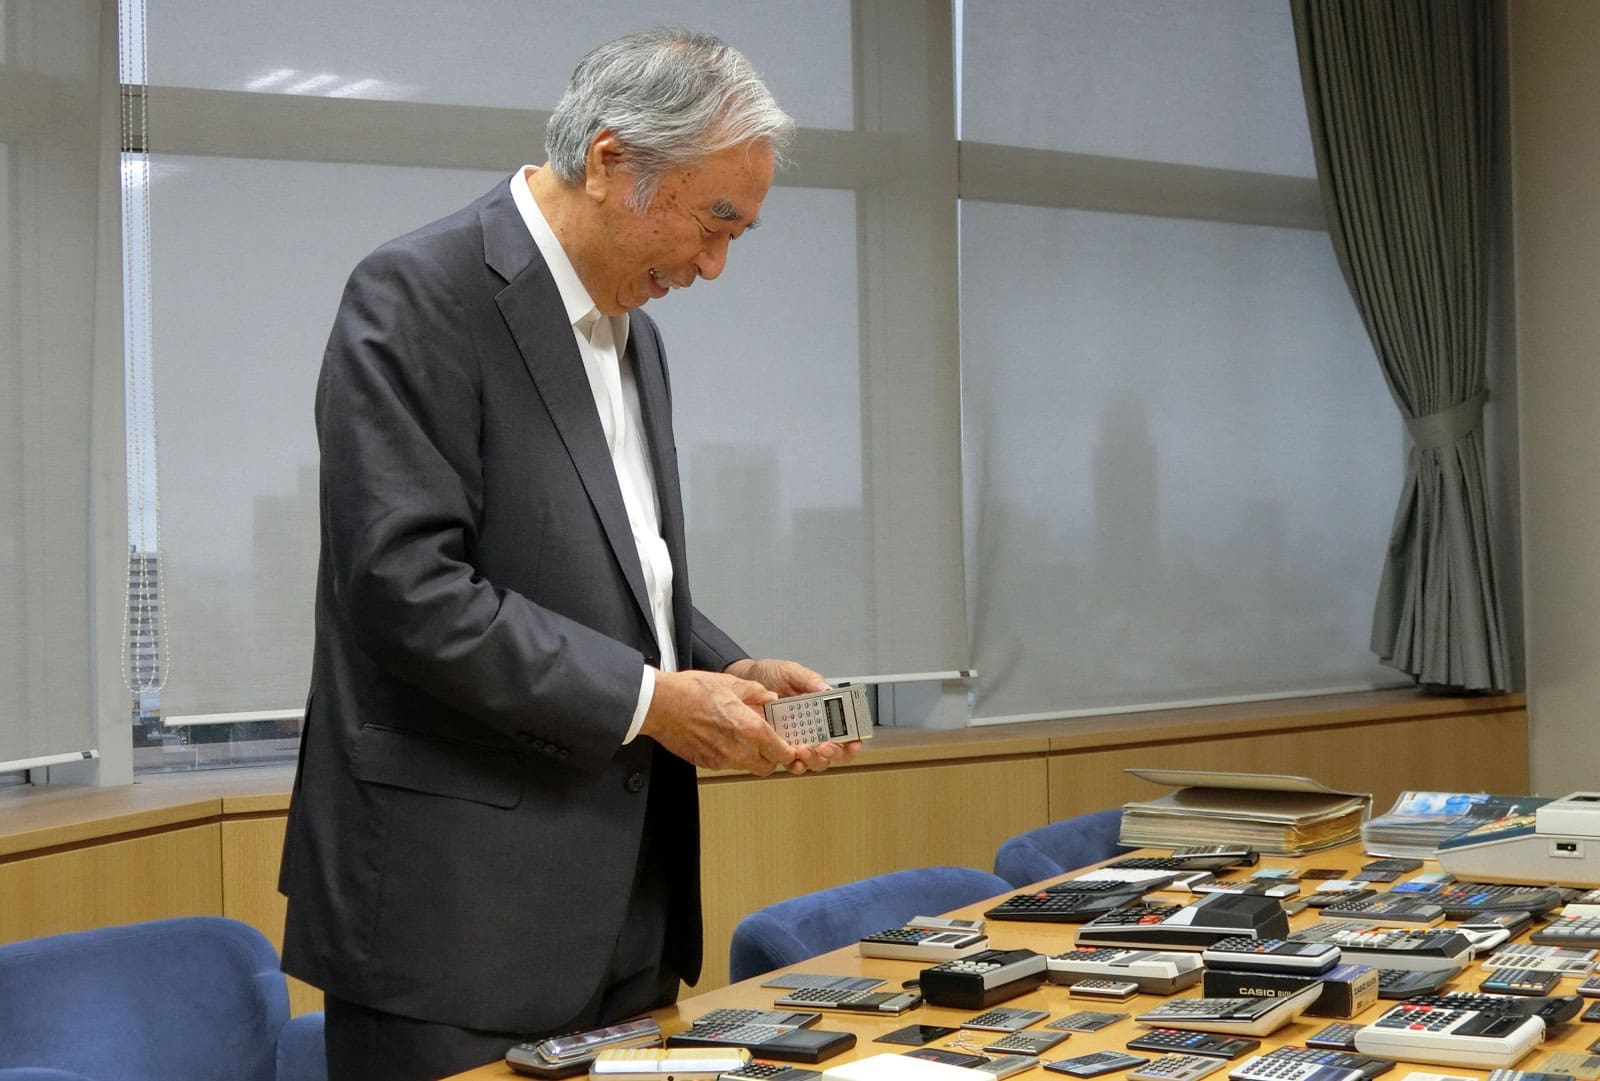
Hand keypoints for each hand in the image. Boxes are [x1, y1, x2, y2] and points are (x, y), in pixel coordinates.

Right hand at [641, 668, 793, 776]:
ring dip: (752, 757)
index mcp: (751, 730)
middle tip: (769, 742)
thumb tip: (768, 697)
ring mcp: (722, 760)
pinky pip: (729, 764)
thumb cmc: (691, 693)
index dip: (789, 751)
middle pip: (768, 766)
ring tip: (744, 737)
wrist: (661, 705)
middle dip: (772, 757)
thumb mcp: (731, 684)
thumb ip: (756, 693)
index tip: (789, 745)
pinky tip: (724, 738)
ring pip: (748, 767)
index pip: (782, 753)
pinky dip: (732, 755)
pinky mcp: (708, 763)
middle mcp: (740, 750)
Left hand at [723, 659, 858, 775]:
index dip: (854, 739)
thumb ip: (810, 679)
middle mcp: (813, 728)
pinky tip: (793, 760)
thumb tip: (827, 690)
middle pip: (835, 750)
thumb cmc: (770, 674)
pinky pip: (791, 762)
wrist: (743, 679)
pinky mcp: (780, 747)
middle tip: (826, 746)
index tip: (854, 742)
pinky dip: (794, 765)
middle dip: (836, 752)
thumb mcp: (791, 671)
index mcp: (822, 709)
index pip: (845, 729)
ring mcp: (797, 739)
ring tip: (806, 750)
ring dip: (815, 760)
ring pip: (816, 760)